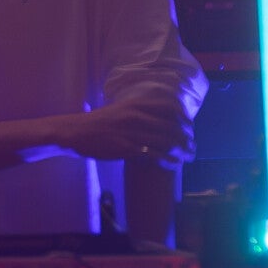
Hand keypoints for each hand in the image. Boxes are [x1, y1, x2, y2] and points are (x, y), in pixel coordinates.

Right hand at [63, 99, 193, 166]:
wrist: (75, 132)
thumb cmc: (99, 123)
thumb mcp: (122, 109)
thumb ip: (142, 112)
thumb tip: (164, 121)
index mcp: (137, 103)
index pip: (171, 108)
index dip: (185, 119)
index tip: (189, 129)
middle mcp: (137, 115)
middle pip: (173, 127)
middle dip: (187, 140)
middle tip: (192, 149)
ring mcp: (131, 131)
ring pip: (167, 142)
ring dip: (182, 152)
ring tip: (187, 158)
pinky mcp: (126, 147)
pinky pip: (154, 155)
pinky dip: (168, 160)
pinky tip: (172, 164)